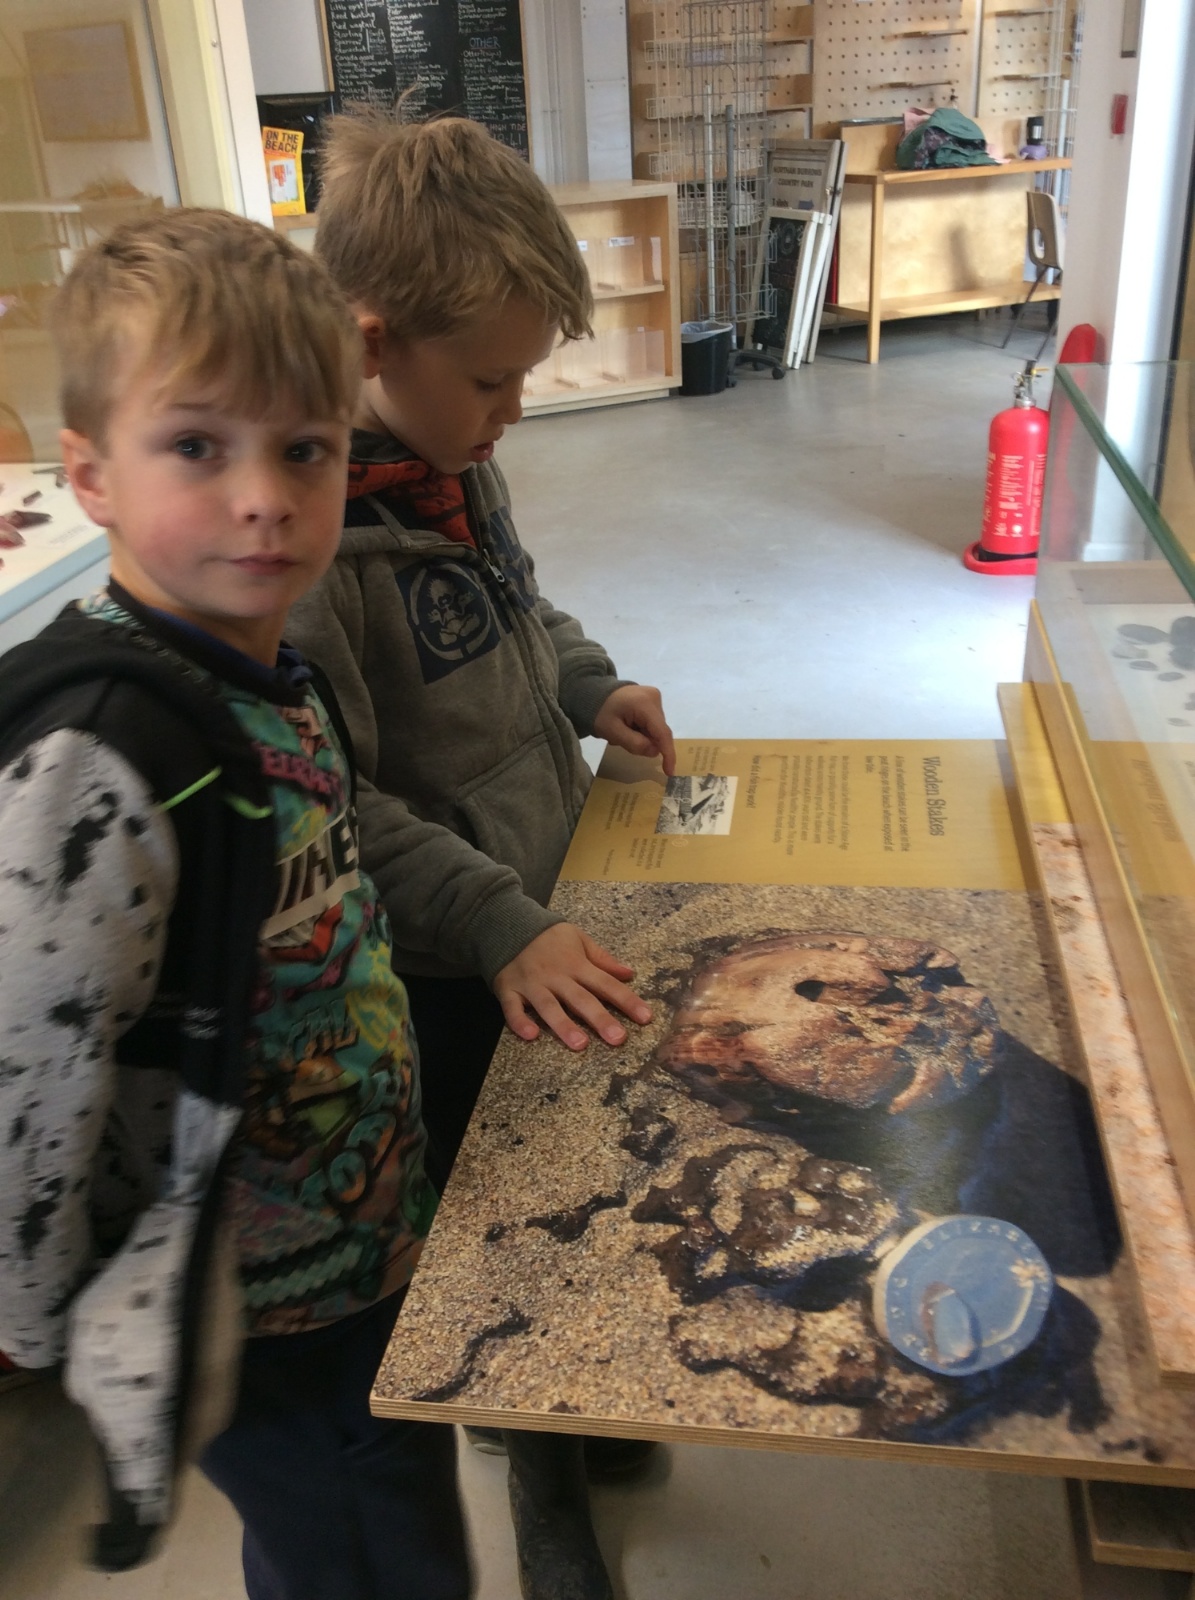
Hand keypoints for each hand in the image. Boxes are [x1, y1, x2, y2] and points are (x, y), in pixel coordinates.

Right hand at [493, 923, 652, 1050]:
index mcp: (576, 963)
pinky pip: (512, 1008)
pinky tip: (530, 1036)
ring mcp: (531, 984)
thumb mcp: (579, 939)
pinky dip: (519, 1022)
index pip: (606, 984)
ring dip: (564, 1025)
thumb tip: (629, 973)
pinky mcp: (508, 990)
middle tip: (618, 1038)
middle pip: (581, 999)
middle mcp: (556, 976)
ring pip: (549, 1007)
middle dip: (600, 1019)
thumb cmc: (548, 937)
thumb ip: (602, 959)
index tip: (645, 1017)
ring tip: (580, 1044)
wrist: (506, 923)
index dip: (627, 1000)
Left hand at [593, 685, 675, 776]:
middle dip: (646, 742)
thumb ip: (634, 743)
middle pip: (658, 731)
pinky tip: (629, 725)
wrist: (594, 693)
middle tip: (623, 739)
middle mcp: (654, 697)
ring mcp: (654, 696)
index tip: (669, 772)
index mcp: (644, 704)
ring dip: (643, 736)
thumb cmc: (600, 713)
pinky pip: (653, 722)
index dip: (668, 753)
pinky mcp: (652, 698)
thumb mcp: (612, 732)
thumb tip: (655, 752)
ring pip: (656, 728)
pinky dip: (642, 729)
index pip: (662, 732)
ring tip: (623, 730)